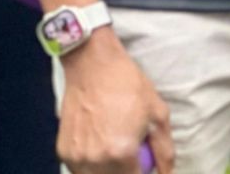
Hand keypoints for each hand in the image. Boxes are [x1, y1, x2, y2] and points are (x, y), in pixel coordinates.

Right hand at [58, 32, 173, 173]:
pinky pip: (79, 170)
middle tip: (135, 160)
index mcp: (121, 153)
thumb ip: (164, 151)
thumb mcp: (158, 115)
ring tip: (118, 153)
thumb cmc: (128, 86)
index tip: (147, 167)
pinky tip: (102, 149)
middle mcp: (95, 160)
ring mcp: (76, 157)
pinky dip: (91, 167)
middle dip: (127, 172)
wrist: (93, 66)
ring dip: (109, 172)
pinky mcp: (62, 150)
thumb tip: (167, 173)